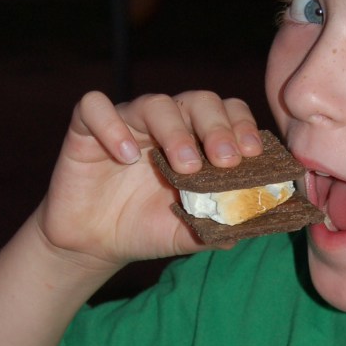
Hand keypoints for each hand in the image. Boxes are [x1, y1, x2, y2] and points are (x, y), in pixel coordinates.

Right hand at [37, 89, 262, 268]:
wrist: (97, 243)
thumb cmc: (149, 228)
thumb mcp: (191, 233)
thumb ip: (223, 225)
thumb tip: (258, 220)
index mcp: (198, 140)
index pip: (228, 113)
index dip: (242, 127)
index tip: (251, 155)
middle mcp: (167, 124)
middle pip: (199, 101)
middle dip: (217, 128)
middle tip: (224, 160)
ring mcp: (128, 121)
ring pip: (155, 103)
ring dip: (175, 131)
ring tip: (183, 166)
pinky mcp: (87, 128)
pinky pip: (94, 108)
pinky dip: (112, 126)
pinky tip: (125, 155)